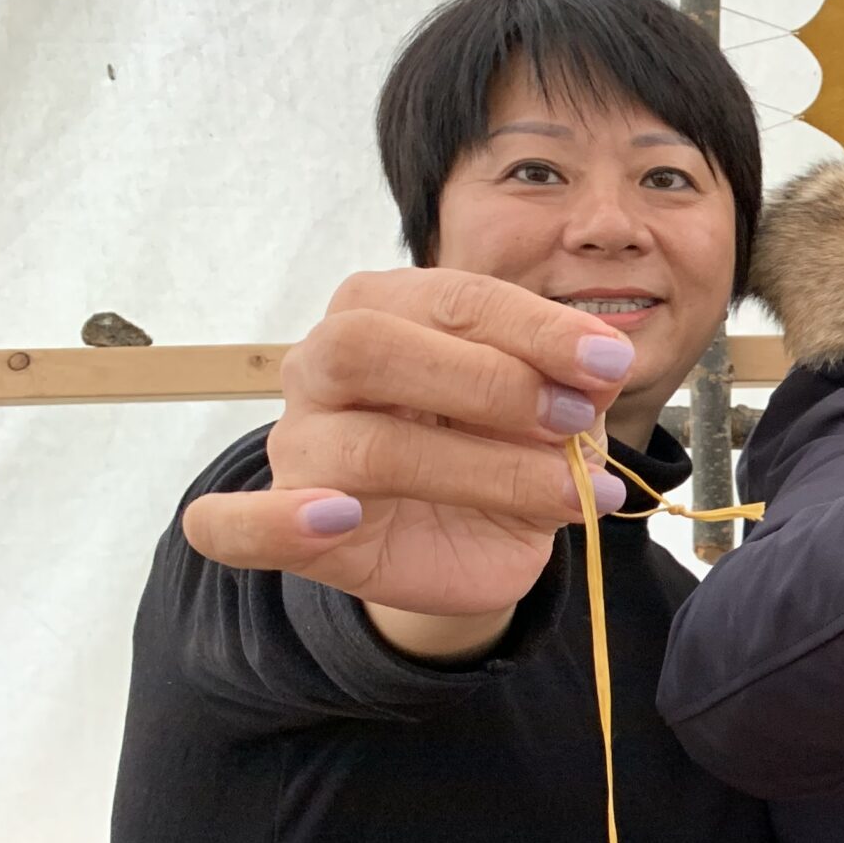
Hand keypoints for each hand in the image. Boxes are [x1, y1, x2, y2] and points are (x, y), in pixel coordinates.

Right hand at [182, 269, 635, 620]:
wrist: (472, 544)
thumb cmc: (504, 452)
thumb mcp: (556, 414)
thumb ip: (574, 384)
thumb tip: (602, 364)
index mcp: (388, 310)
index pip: (451, 298)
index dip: (535, 329)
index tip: (609, 364)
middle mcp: (325, 365)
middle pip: (369, 345)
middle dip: (488, 382)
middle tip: (572, 422)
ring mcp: (299, 444)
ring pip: (362, 444)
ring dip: (482, 471)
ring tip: (566, 496)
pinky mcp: (287, 527)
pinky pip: (234, 524)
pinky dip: (272, 520)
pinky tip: (335, 518)